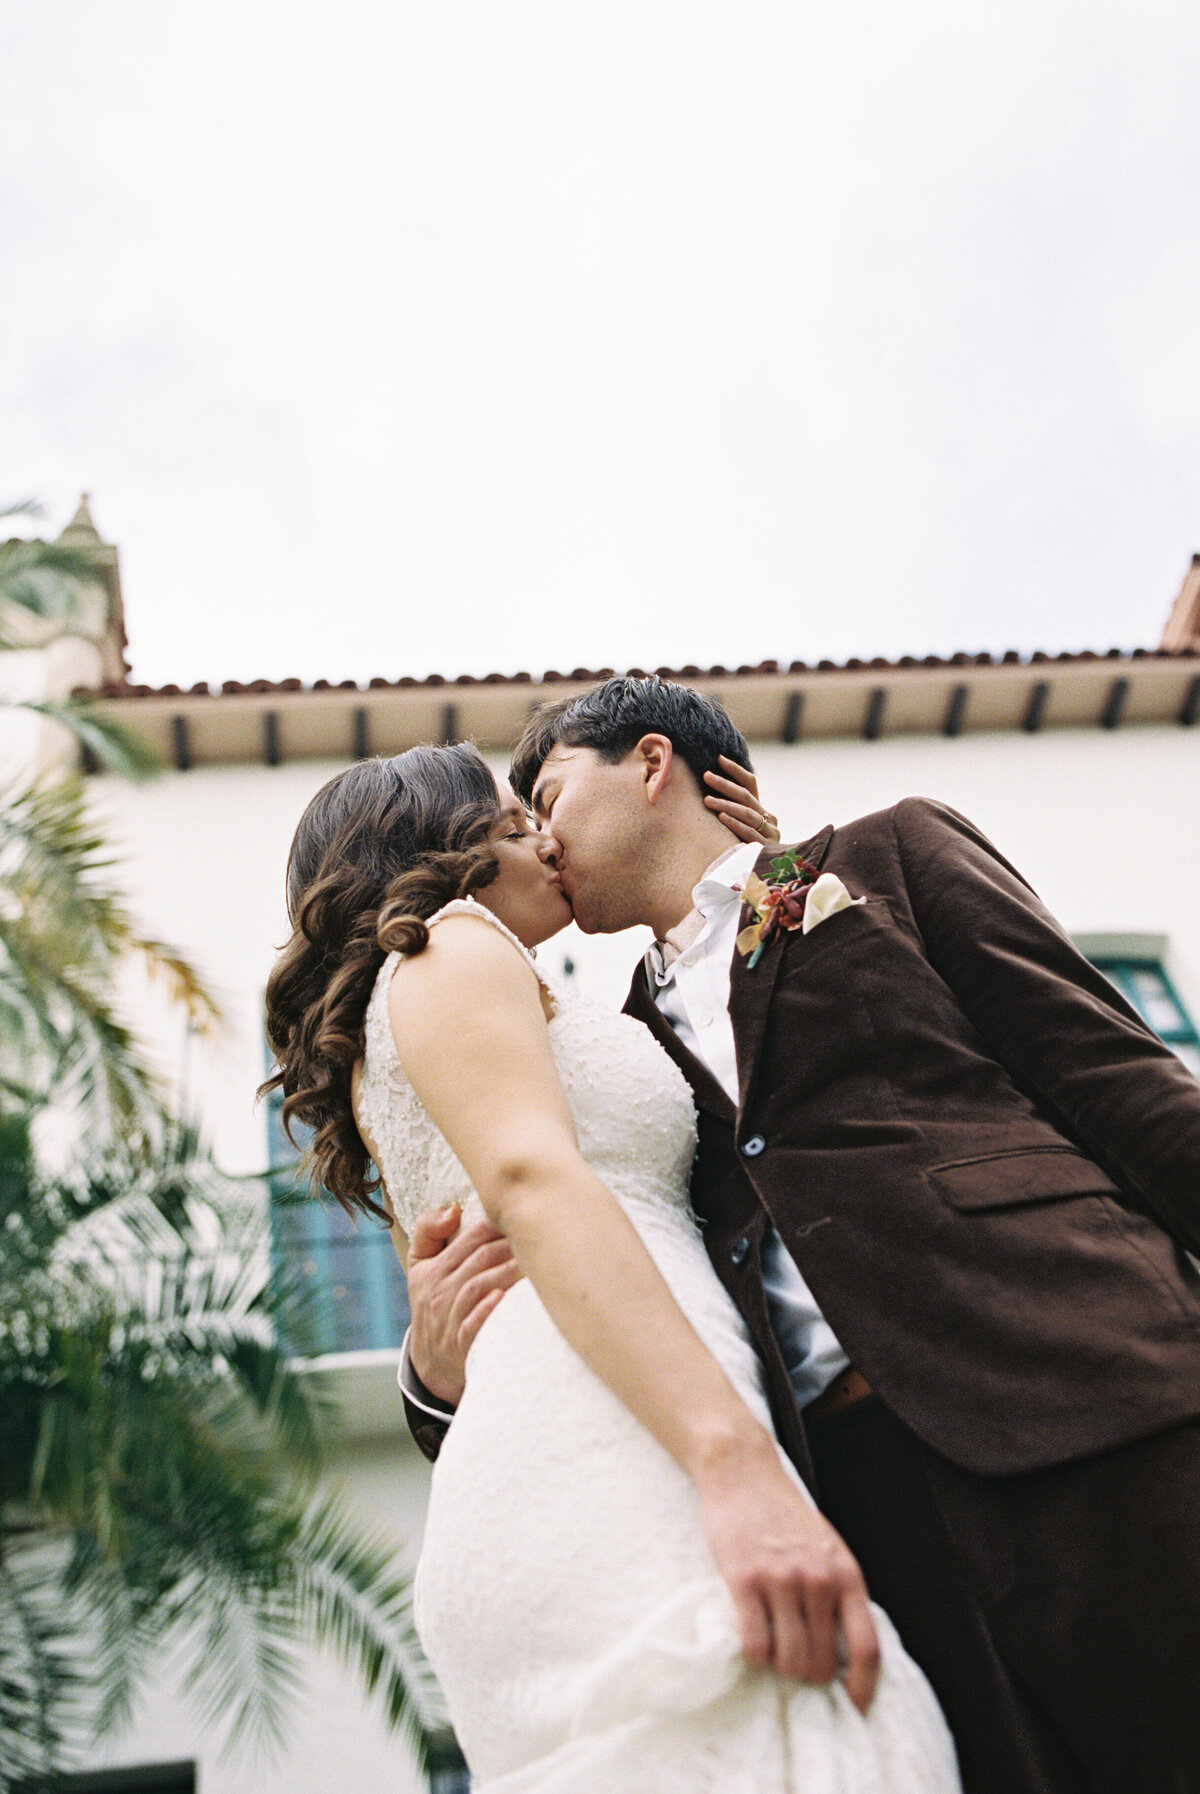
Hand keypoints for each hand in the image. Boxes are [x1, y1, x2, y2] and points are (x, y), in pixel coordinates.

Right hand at [407, 1202, 521, 1404]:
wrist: (432, 1360)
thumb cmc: (434, 1302)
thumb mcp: (420, 1266)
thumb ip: (428, 1230)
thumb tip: (453, 1209)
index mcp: (433, 1268)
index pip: (471, 1238)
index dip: (499, 1225)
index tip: (524, 1219)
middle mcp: (439, 1291)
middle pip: (480, 1259)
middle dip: (510, 1246)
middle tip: (540, 1239)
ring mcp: (449, 1318)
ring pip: (478, 1287)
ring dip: (507, 1273)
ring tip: (533, 1264)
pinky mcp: (460, 1345)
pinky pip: (472, 1325)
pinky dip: (486, 1311)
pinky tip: (504, 1298)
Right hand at [697, 1444, 879, 1711]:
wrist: (744, 1472)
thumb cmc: (785, 1514)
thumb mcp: (828, 1548)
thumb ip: (838, 1591)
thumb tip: (844, 1651)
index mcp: (846, 1574)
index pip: (866, 1647)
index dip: (863, 1688)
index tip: (854, 1710)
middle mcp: (818, 1580)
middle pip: (823, 1662)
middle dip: (810, 1677)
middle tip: (796, 1669)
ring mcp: (781, 1580)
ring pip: (789, 1659)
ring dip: (780, 1669)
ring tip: (774, 1655)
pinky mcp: (744, 1579)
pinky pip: (754, 1643)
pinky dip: (754, 1657)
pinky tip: (752, 1646)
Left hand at [704, 755, 779, 844]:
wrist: (769, 877)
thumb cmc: (746, 850)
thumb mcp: (741, 827)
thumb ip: (732, 810)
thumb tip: (707, 788)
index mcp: (762, 809)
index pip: (750, 783)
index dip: (735, 770)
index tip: (718, 758)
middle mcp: (769, 818)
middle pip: (746, 796)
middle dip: (725, 785)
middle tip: (707, 776)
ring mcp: (770, 833)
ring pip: (747, 813)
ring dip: (725, 804)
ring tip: (707, 800)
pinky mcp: (766, 848)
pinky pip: (749, 833)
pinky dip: (735, 824)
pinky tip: (721, 817)